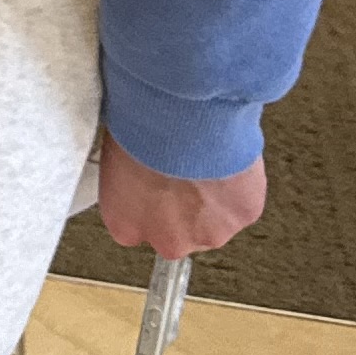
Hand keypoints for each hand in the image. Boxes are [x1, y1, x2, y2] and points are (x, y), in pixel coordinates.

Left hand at [98, 129, 267, 257]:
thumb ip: (125, 176)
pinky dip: (238, 184)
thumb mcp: (112, 150)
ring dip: (211, 197)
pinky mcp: (243, 217)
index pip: (134, 225)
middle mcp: (168, 240)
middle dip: (180, 205)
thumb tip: (132, 164)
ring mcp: (209, 234)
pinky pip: (240, 202)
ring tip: (206, 159)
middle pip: (177, 232)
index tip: (152, 181)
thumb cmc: (141, 125)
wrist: (181, 114)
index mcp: (125, 224)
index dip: (146, 201)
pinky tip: (227, 158)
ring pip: (213, 220)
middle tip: (182, 169)